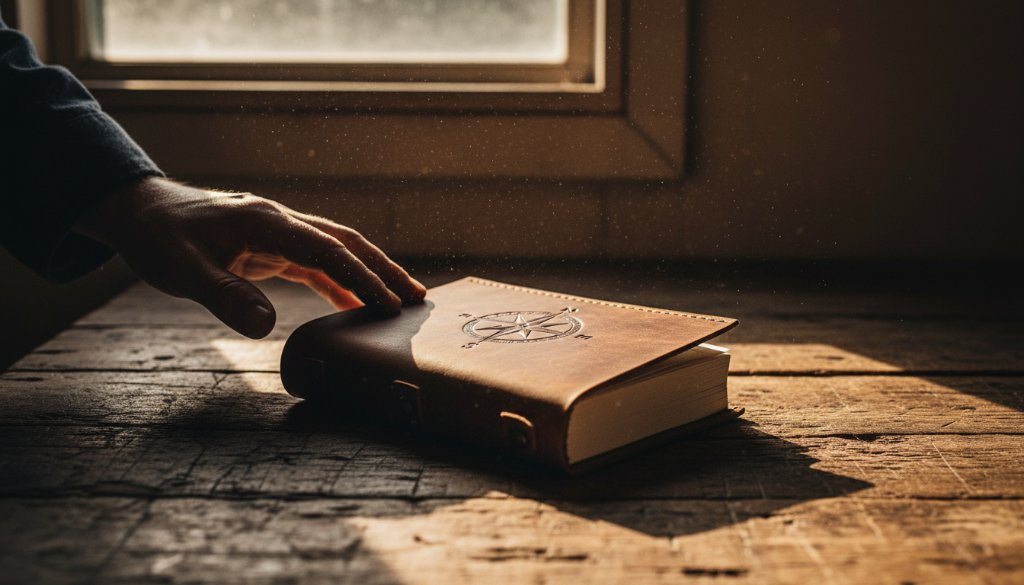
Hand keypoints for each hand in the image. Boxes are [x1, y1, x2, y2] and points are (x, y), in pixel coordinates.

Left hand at [74, 177, 425, 338]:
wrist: (141, 211)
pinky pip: (317, 263)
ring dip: (370, 273)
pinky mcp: (273, 246)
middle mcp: (281, 221)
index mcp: (266, 221)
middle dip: (384, 270)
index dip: (361, 278)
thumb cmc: (158, 236)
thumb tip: (265, 327)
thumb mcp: (181, 269)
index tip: (388, 305)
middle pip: (347, 242)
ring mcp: (280, 232)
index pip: (328, 249)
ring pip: (338, 250)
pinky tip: (356, 306)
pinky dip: (341, 282)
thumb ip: (223, 295)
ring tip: (402, 301)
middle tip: (417, 300)